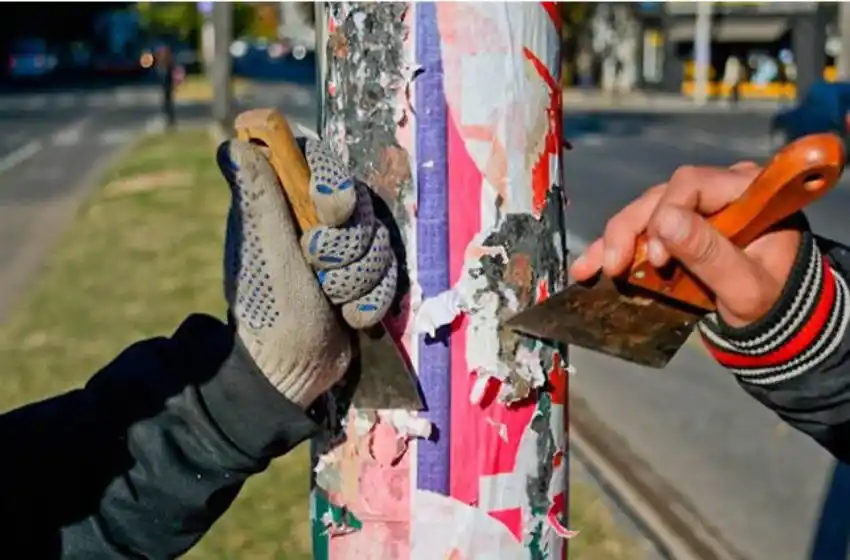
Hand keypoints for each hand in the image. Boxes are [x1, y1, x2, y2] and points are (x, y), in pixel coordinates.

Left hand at [216, 138, 396, 406]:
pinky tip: (349, 317)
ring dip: (357, 279)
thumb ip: (258, 195)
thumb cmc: (270, 309)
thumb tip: (233, 143)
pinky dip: (372, 300)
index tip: (332, 209)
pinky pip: (391, 274)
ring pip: (380, 242)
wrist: (293, 370)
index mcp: (285, 205)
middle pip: (361, 205)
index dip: (335, 182)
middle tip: (318, 269)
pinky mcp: (364, 278)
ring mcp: (344, 251)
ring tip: (330, 300)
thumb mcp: (264, 250)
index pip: (321, 162)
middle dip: (346, 247)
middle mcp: (315, 220)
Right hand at [570, 162, 802, 327]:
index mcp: (748, 192)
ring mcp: (697, 209)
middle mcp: (720, 191)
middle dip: (629, 231)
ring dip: (615, 241)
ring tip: (591, 269)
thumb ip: (710, 254)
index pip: (691, 183)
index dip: (664, 214)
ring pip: (643, 212)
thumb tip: (665, 221)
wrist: (781, 324)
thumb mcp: (746, 286)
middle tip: (613, 266)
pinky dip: (616, 250)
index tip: (656, 259)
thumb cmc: (774, 303)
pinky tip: (589, 266)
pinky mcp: (679, 229)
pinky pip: (642, 231)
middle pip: (659, 197)